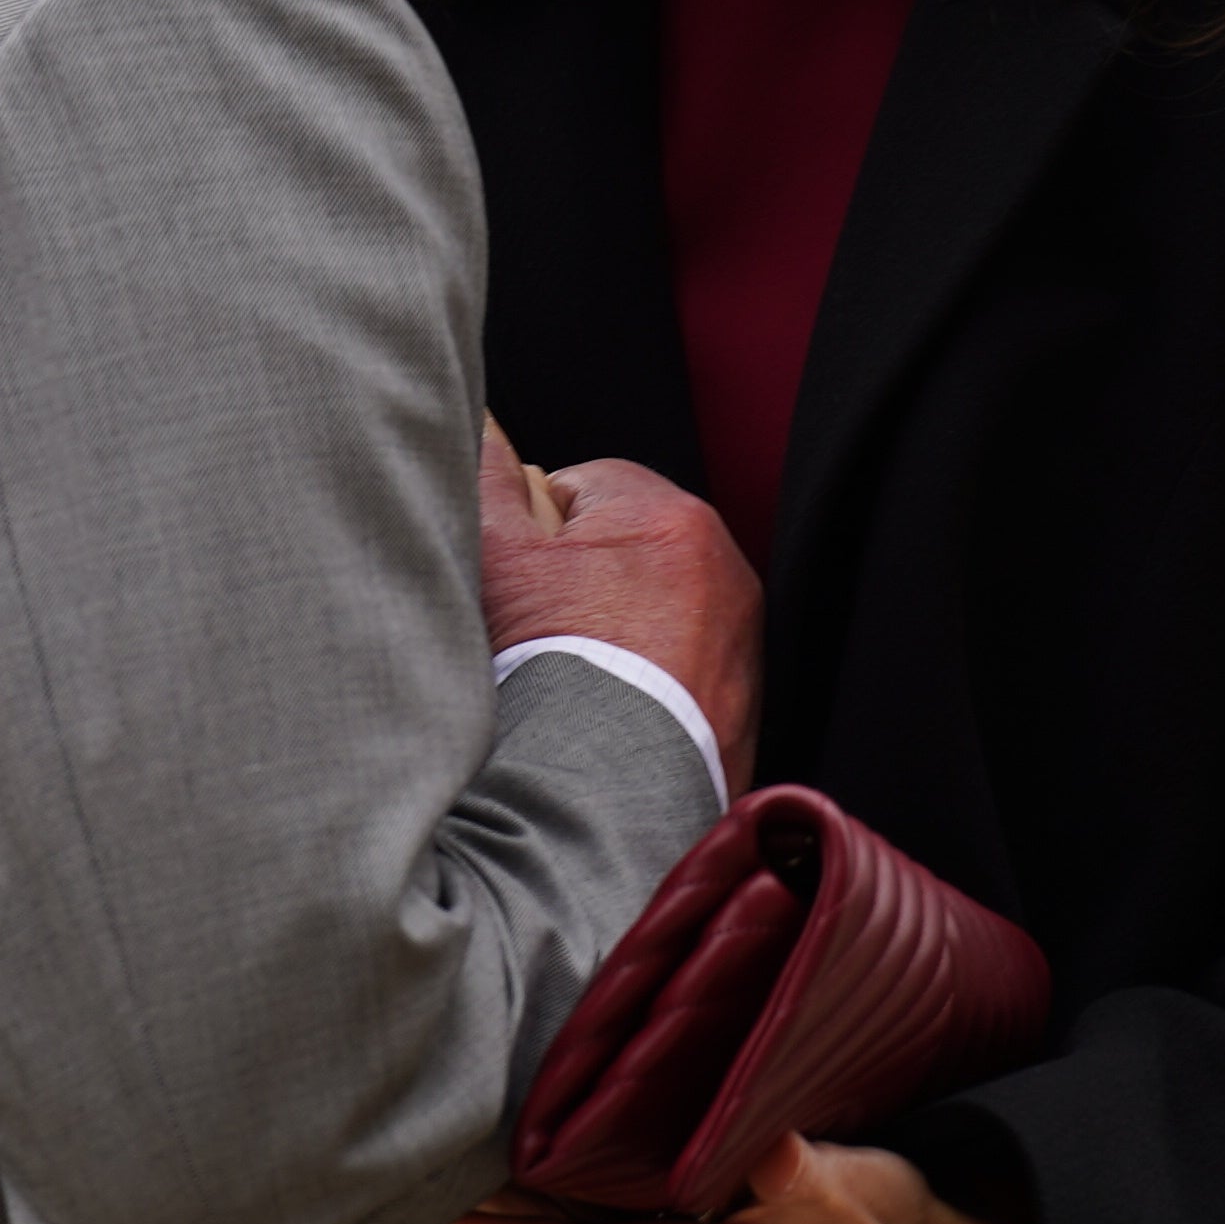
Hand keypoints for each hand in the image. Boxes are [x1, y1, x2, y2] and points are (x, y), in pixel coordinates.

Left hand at [424, 1135, 1025, 1223]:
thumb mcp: (838, 1191)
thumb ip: (784, 1166)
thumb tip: (750, 1130)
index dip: (472, 1221)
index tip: (409, 1192)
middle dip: (468, 1200)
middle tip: (401, 1132)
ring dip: (508, 1194)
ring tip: (447, 1130)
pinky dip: (550, 1195)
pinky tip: (533, 1147)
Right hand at [478, 425, 759, 794]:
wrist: (605, 794)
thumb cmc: (555, 670)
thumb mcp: (498, 556)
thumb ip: (487, 475)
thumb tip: (482, 429)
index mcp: (669, 516)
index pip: (583, 485)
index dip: (535, 530)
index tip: (521, 580)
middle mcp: (722, 566)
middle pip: (622, 545)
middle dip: (578, 578)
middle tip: (541, 629)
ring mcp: (739, 635)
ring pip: (651, 606)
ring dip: (614, 627)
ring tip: (575, 675)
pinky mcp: (743, 697)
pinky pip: (680, 663)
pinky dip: (646, 678)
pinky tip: (609, 709)